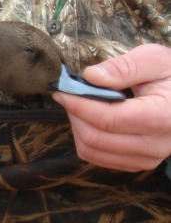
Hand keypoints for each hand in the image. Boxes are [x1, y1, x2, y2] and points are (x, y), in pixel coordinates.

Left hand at [52, 44, 170, 171]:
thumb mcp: (155, 59)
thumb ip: (124, 66)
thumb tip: (91, 76)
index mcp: (163, 117)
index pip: (108, 119)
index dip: (78, 104)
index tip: (62, 91)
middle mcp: (157, 144)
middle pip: (96, 138)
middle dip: (75, 115)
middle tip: (70, 95)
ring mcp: (149, 158)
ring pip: (93, 152)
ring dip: (78, 128)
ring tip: (80, 106)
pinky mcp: (139, 163)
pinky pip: (99, 158)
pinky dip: (86, 139)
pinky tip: (90, 120)